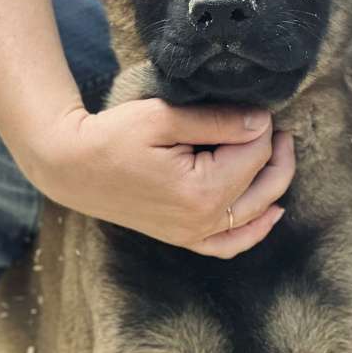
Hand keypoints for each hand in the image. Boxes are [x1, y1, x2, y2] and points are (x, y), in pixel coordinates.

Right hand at [28, 100, 295, 258]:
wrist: (72, 167)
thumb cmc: (114, 137)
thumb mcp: (164, 118)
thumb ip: (218, 121)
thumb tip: (263, 123)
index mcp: (201, 190)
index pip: (255, 153)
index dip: (260, 126)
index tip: (253, 108)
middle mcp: (202, 220)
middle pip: (265, 184)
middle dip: (278, 151)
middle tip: (278, 125)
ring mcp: (193, 235)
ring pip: (256, 213)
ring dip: (275, 183)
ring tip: (279, 150)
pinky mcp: (183, 238)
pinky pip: (229, 245)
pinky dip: (255, 230)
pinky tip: (272, 212)